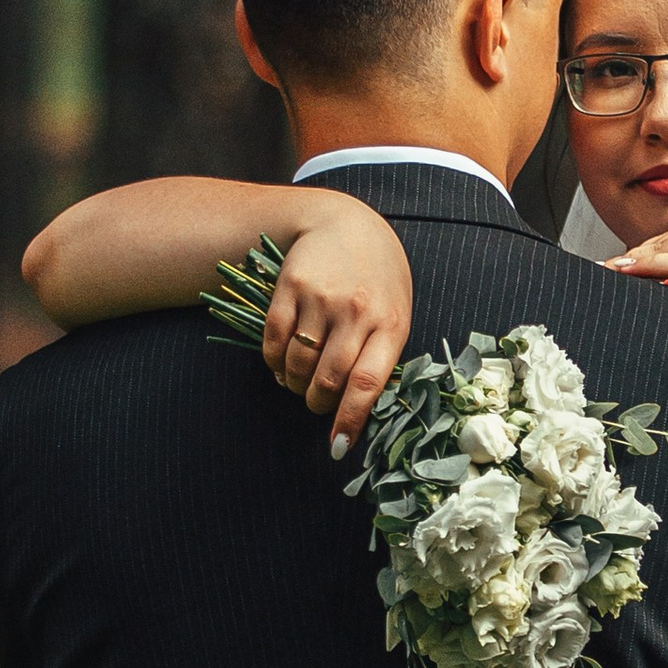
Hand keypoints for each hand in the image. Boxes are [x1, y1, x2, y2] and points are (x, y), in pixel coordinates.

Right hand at [259, 198, 413, 453]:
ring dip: (294, 385)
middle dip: (317, 405)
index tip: (337, 445)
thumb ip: (380, 354)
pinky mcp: (290, 288)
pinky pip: (274, 341)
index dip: (349, 419)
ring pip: (298, 364)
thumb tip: (357, 409)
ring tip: (298, 383)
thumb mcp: (394, 312)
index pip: (367, 383)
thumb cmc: (377, 278)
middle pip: (328, 379)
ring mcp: (322, 298)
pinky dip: (274, 362)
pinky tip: (282, 363)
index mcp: (390, 323)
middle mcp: (356, 311)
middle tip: (316, 406)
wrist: (346, 222)